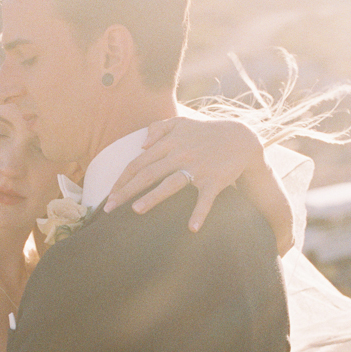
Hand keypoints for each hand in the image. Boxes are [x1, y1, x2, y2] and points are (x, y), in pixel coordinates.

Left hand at [104, 115, 293, 250]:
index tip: (109, 194)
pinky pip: (205, 199)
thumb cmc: (206, 133)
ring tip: (137, 210)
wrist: (241, 137)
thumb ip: (159, 129)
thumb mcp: (181, 123)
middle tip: (109, 208)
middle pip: (148, 174)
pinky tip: (192, 228)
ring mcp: (197, 168)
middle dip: (126, 191)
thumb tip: (141, 144)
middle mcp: (180, 155)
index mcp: (169, 143)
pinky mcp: (214, 180)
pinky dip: (200, 213)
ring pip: (171, 183)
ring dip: (153, 197)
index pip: (139, 162)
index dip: (122, 179)